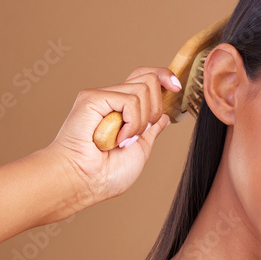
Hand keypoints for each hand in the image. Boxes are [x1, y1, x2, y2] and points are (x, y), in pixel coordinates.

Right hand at [44, 66, 181, 202]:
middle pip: (149, 78)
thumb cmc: (106, 174)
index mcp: (123, 109)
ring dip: (141, 122)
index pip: (146, 78)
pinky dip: (131, 124)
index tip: (176, 88)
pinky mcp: (93, 97)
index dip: (163, 77)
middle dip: (155, 109)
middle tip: (139, 134)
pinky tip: (118, 139)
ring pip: (143, 88)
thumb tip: (164, 115)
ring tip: (123, 141)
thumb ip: (151, 129)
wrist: (84, 182)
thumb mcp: (141, 149)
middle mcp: (112, 98)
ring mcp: (102, 96)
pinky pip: (130, 100)